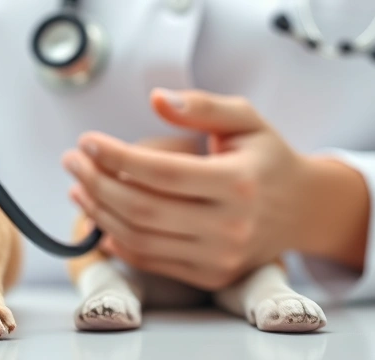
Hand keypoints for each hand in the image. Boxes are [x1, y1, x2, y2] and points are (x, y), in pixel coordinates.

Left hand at [63, 89, 368, 290]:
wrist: (303, 209)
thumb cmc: (267, 158)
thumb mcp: (246, 118)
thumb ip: (202, 106)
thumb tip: (158, 99)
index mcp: (239, 183)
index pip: (161, 173)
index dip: (116, 157)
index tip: (87, 141)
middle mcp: (231, 226)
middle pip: (143, 209)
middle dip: (96, 183)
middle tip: (72, 160)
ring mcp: (221, 256)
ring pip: (140, 239)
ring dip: (99, 212)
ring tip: (78, 186)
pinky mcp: (211, 275)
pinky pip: (152, 261)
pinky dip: (118, 240)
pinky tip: (100, 216)